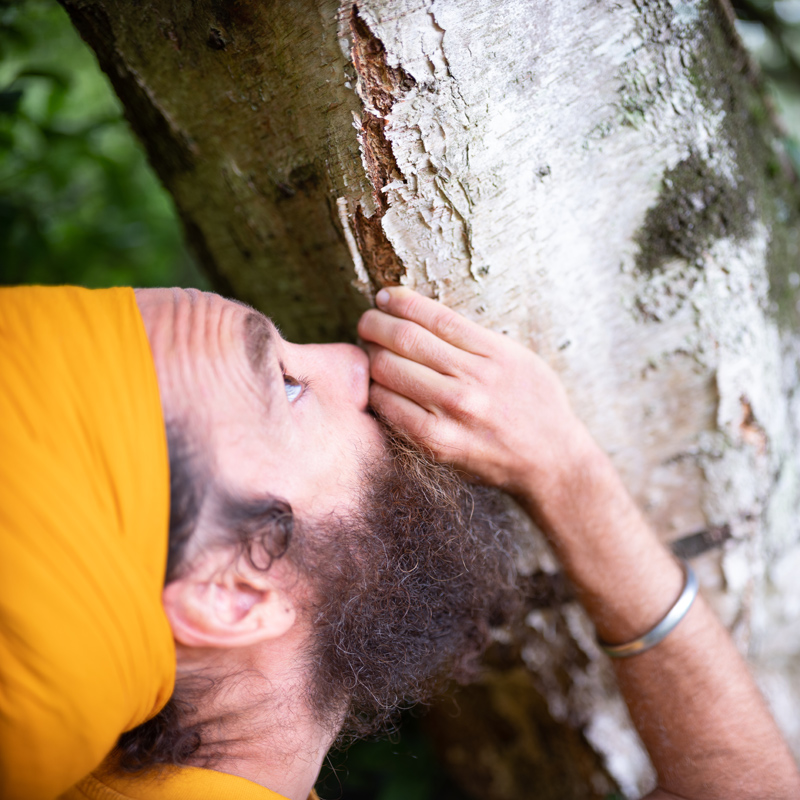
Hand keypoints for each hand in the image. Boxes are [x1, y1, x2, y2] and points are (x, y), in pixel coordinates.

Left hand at [357, 287, 592, 502]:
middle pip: (403, 339)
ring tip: (368, 353)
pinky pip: (389, 408)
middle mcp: (471, 380)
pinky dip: (375, 392)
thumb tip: (420, 315)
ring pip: (389, 370)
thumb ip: (473, 338)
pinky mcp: (437, 443)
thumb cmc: (533, 403)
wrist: (551, 460)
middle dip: (374, 324)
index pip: (432, 316)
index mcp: (492, 353)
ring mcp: (452, 413)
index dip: (399, 301)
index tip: (384, 297)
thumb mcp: (515, 357)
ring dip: (369, 356)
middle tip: (367, 323)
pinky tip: (377, 386)